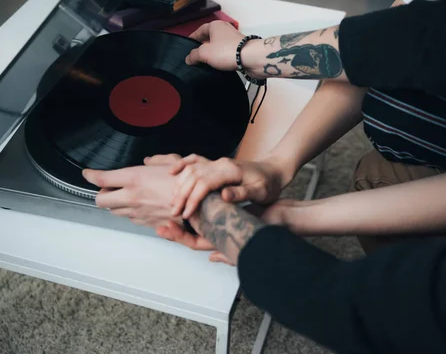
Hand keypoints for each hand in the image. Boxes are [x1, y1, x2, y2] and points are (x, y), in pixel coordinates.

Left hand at [82, 155, 182, 228]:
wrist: (201, 204)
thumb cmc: (187, 182)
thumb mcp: (171, 162)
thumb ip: (155, 161)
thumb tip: (148, 161)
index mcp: (135, 178)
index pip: (101, 178)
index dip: (91, 175)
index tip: (88, 174)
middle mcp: (132, 197)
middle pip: (101, 200)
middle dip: (102, 194)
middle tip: (110, 188)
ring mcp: (138, 212)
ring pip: (114, 211)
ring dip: (116, 204)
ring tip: (128, 196)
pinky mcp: (147, 223)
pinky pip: (131, 219)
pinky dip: (132, 212)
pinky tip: (143, 205)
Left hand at [154, 201, 293, 264]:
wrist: (286, 217)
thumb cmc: (272, 229)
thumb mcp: (253, 239)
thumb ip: (233, 252)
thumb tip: (213, 257)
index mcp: (222, 241)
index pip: (195, 243)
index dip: (179, 237)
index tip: (165, 227)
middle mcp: (220, 231)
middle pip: (191, 232)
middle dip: (175, 227)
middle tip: (160, 218)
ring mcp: (222, 220)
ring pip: (197, 219)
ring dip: (182, 210)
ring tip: (169, 202)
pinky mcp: (227, 208)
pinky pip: (207, 204)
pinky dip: (197, 198)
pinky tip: (189, 189)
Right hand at [165, 154, 290, 218]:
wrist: (274, 170)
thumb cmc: (269, 185)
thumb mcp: (260, 193)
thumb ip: (242, 193)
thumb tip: (223, 195)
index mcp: (230, 171)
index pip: (204, 183)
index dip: (193, 199)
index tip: (186, 215)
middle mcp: (221, 163)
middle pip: (194, 176)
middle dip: (182, 195)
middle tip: (174, 212)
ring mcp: (217, 162)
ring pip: (191, 169)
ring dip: (180, 184)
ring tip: (173, 202)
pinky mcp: (216, 163)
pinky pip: (195, 160)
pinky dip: (182, 165)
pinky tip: (172, 173)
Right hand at [185, 21, 244, 70]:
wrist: (251, 58)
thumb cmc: (226, 51)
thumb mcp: (204, 53)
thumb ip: (194, 55)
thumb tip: (188, 58)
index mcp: (215, 26)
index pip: (200, 30)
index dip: (193, 37)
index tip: (188, 45)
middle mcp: (225, 30)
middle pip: (210, 38)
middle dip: (203, 46)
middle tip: (195, 57)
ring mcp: (234, 39)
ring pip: (219, 46)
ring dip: (213, 53)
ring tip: (205, 63)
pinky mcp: (241, 49)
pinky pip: (227, 53)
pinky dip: (222, 58)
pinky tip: (218, 66)